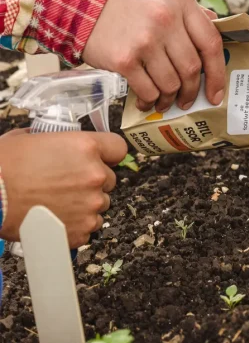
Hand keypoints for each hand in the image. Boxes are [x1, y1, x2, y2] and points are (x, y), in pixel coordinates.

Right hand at [0, 130, 126, 247]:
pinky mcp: (82, 229)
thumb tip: (56, 144)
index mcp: (86, 148)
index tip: (101, 158)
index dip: (108, 154)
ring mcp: (91, 204)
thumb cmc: (2, 168)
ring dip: (85, 204)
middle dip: (91, 182)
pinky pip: (89, 226)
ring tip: (57, 203)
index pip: (118, 148)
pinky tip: (56, 219)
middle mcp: (95, 175)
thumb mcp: (28, 139)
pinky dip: (76, 225)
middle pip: (108, 179)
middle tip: (66, 184)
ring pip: (100, 204)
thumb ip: (54, 140)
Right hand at [83, 0, 225, 112]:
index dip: (218, 73)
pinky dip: (150, 101)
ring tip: (165, 102)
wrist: (79, 2)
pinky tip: (147, 102)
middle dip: (192, 91)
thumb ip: (191, 12)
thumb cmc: (127, 2)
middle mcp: (165, 18)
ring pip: (171, 83)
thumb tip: (217, 30)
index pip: (211, 43)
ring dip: (170, 99)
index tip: (217, 93)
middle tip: (188, 100)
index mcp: (180, 0)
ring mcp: (145, 39)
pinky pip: (148, 90)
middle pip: (192, 68)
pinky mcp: (124, 58)